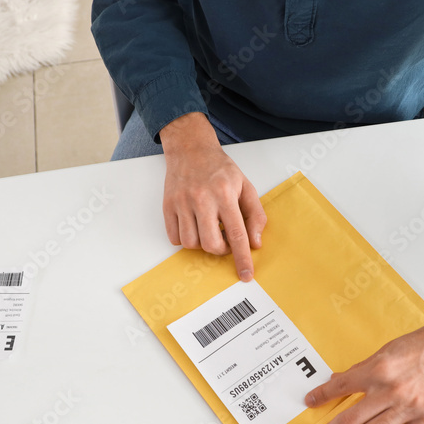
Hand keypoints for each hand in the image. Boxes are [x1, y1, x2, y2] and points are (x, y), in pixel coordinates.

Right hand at [160, 112, 265, 280]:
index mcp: (225, 194)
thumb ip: (255, 215)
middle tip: (225, 239)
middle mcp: (202, 199)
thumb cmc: (220, 168)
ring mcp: (182, 203)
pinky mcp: (167, 206)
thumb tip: (255, 243)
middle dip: (221, 250)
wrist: (190, 149)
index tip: (246, 275)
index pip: (237, 233)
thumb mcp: (246, 186)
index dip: (242, 258)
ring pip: (191, 244)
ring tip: (208, 228)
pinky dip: (185, 239)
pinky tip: (194, 225)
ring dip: (203, 244)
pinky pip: (174, 238)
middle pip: (211, 244)